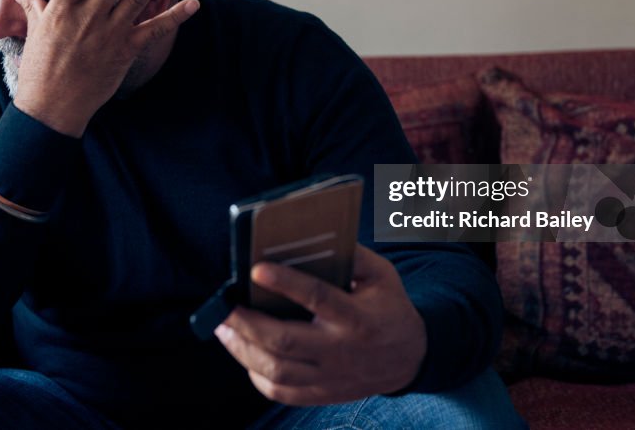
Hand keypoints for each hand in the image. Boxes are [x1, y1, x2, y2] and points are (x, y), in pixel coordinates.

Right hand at [10, 0, 198, 136]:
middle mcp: (88, 17)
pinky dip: (174, 17)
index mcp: (62, 9)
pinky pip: (154, 31)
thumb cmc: (40, 68)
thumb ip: (34, 5)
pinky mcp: (125, 52)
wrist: (52, 107)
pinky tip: (192, 3)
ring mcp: (109, 35)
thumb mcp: (35, 31)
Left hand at [217, 245, 426, 405]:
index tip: (256, 269)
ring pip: (276, 371)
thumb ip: (353, 256)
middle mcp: (341, 350)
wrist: (411, 359)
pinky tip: (245, 353)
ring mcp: (330, 377)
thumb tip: (311, 240)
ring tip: (223, 328)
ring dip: (243, 350)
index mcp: (357, 317)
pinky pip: (281, 392)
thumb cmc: (389, 307)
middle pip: (285, 341)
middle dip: (246, 323)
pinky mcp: (322, 394)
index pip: (318, 297)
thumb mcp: (382, 276)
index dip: (286, 282)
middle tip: (223, 306)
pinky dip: (256, 375)